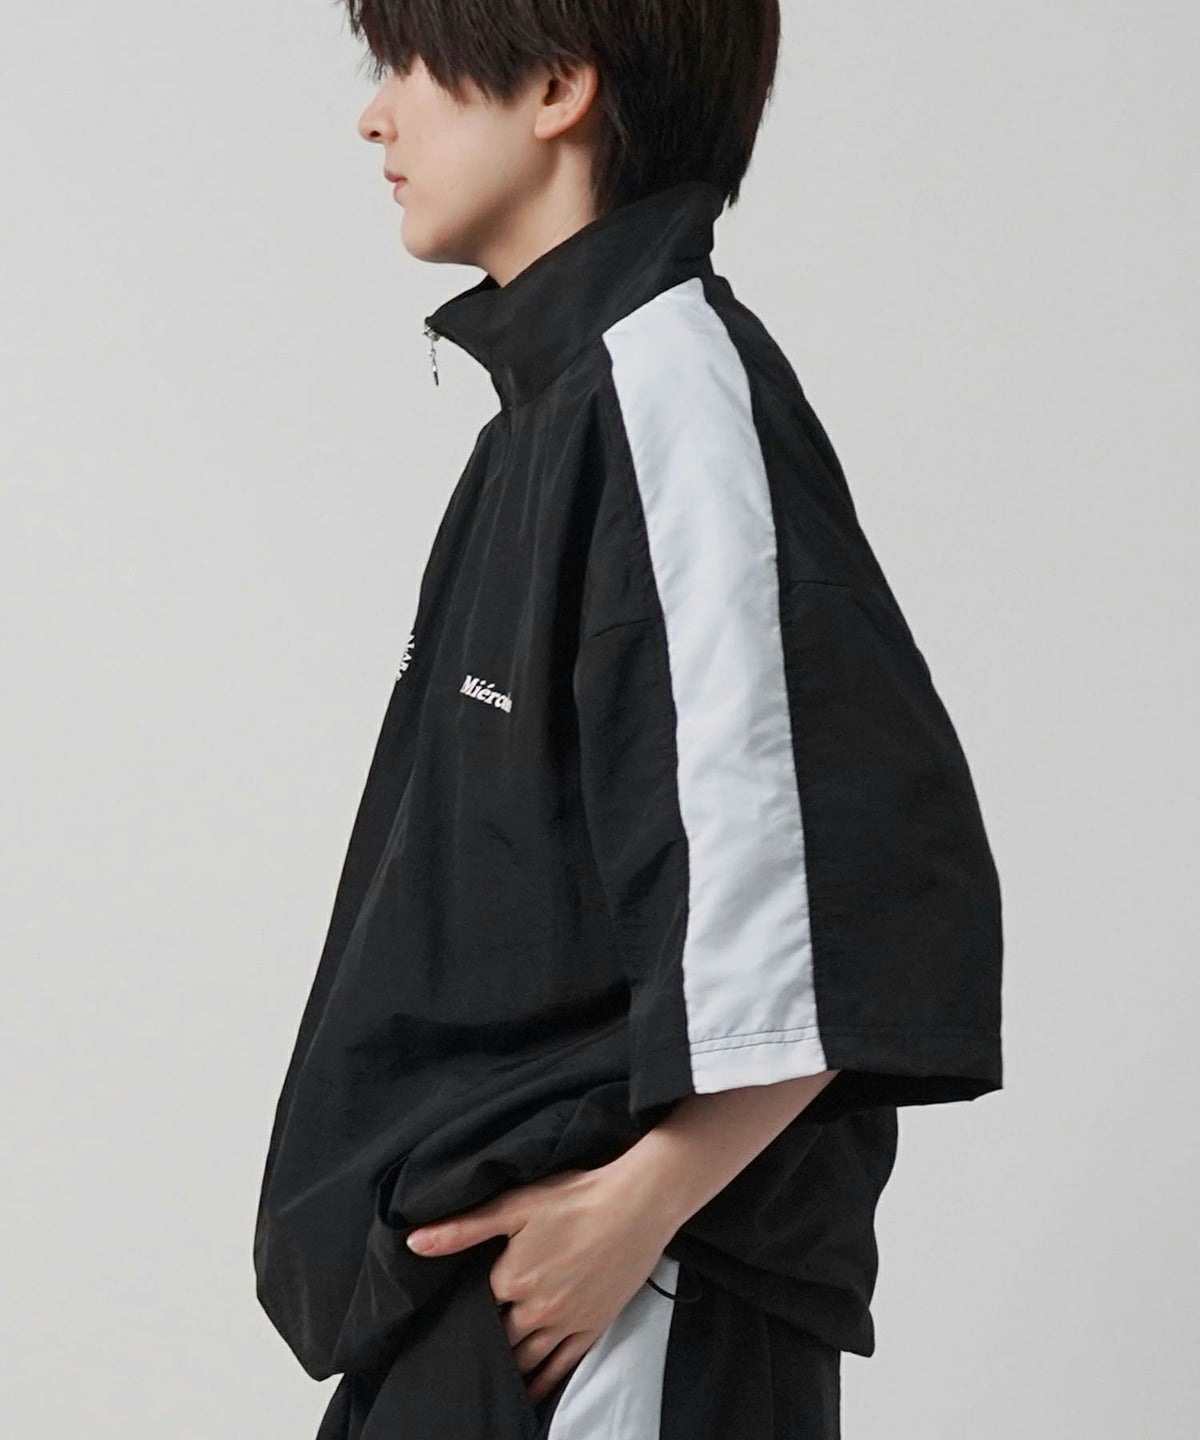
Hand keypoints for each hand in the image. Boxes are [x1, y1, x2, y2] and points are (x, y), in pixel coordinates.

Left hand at [404, 1162, 676, 1404]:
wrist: (636, 1204)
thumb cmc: (575, 1197)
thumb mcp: (514, 1205)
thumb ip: (463, 1229)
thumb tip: (414, 1242)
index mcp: (510, 1280)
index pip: (475, 1305)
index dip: (465, 1306)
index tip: (456, 1309)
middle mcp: (534, 1310)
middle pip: (498, 1337)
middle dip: (485, 1338)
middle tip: (471, 1343)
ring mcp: (565, 1323)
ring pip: (526, 1358)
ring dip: (508, 1365)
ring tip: (492, 1370)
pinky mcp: (592, 1326)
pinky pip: (561, 1366)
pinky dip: (543, 1381)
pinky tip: (531, 1390)